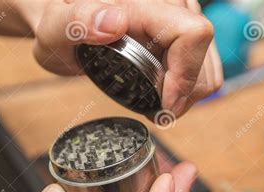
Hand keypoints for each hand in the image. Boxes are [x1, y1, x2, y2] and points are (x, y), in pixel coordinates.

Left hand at [14, 0, 222, 116]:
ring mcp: (179, 13)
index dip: (184, 77)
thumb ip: (75, 23)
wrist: (64, 23)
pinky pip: (203, 63)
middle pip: (205, 55)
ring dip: (186, 92)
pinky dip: (186, 85)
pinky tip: (161, 89)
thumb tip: (113, 23)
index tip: (162, 105)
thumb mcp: (55, 29)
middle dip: (184, 92)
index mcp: (142, 0)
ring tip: (155, 100)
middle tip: (154, 109)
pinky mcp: (182, 26)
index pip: (192, 34)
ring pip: (209, 63)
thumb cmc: (58, 27)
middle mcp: (170, 2)